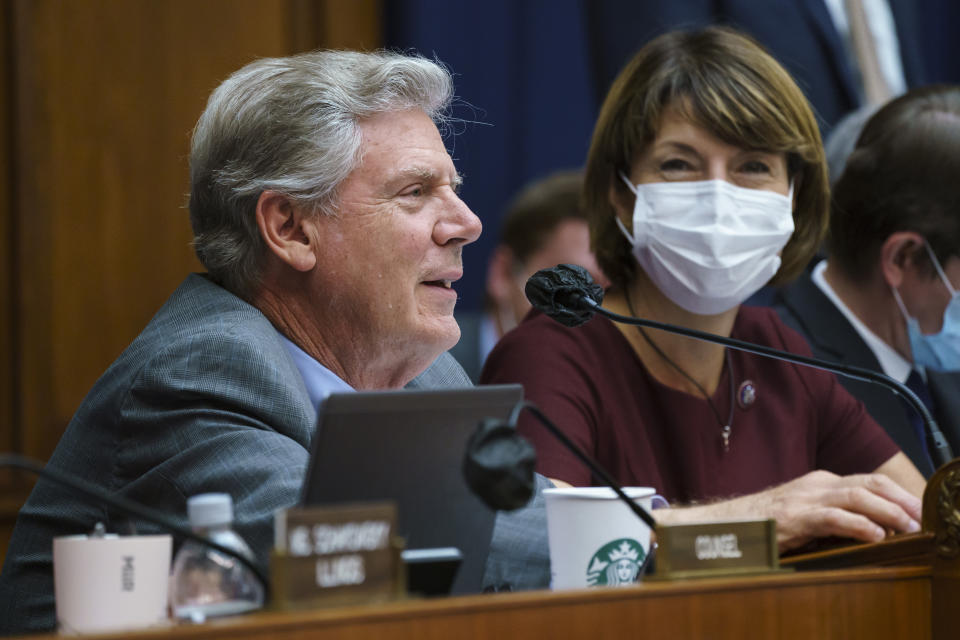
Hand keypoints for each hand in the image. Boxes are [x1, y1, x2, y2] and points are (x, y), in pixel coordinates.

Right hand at [654, 470, 921, 552]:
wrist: (722, 523)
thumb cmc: (761, 522)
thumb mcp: (802, 513)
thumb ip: (829, 514)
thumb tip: (867, 527)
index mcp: (817, 481)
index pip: (866, 481)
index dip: (895, 493)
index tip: (915, 509)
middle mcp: (814, 484)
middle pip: (867, 483)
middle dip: (898, 498)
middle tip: (918, 516)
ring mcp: (803, 498)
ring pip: (856, 496)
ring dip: (886, 510)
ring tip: (906, 526)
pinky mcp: (793, 516)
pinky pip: (833, 517)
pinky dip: (858, 524)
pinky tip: (874, 534)